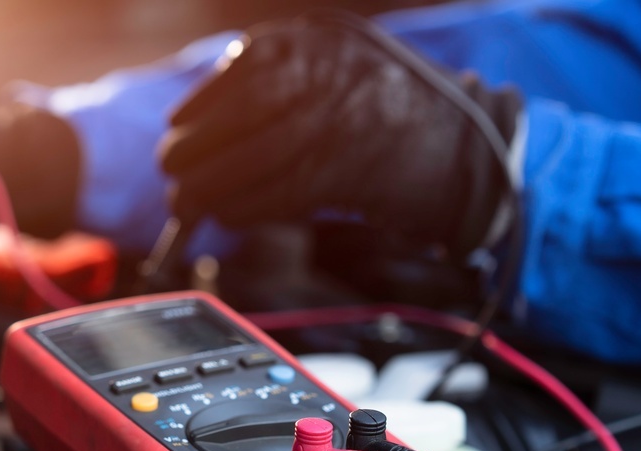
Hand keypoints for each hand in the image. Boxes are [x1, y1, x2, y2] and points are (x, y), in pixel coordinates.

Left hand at [160, 15, 520, 255]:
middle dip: (195, 150)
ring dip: (212, 187)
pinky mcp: (353, 167)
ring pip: (257, 157)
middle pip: (243, 115)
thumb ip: (273, 86)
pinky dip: (248, 207)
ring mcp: (344, 117)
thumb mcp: (330, 72)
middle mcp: (330, 72)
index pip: (243, 72)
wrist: (469, 143)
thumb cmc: (385, 113)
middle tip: (171, 174)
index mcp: (320, 43)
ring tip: (189, 204)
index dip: (200, 106)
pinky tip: (229, 216)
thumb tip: (198, 126)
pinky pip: (284, 190)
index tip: (175, 129)